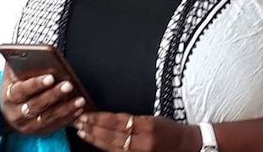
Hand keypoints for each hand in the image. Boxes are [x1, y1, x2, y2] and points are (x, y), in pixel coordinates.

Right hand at [0, 66, 85, 134]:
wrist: (7, 112)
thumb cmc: (14, 87)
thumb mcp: (11, 74)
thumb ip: (19, 62)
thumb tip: (33, 51)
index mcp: (8, 96)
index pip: (21, 90)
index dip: (36, 84)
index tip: (50, 77)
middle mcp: (16, 113)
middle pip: (36, 105)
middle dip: (54, 95)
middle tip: (69, 85)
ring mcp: (27, 125)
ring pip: (47, 118)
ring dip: (65, 109)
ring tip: (80, 99)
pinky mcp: (38, 132)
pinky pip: (55, 126)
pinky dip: (68, 118)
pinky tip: (79, 110)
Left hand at [75, 113, 200, 151]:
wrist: (185, 145)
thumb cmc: (168, 130)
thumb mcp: (152, 119)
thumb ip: (132, 120)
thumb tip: (107, 119)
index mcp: (147, 126)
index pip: (118, 121)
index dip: (100, 118)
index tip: (87, 114)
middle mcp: (143, 142)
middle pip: (112, 135)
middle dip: (93, 128)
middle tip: (78, 122)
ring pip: (112, 146)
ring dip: (94, 139)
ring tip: (81, 131)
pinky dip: (103, 147)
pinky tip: (94, 142)